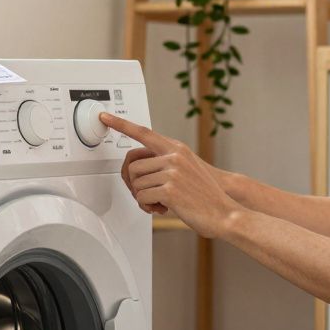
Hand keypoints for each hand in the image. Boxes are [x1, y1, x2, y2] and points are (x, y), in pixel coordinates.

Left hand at [99, 113, 242, 238]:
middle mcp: (173, 157)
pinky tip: (160, 209)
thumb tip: (141, 166)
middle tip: (143, 194)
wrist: (224, 212)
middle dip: (134, 184)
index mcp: (176, 149)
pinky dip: (147, 207)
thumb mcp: (187, 168)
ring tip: (158, 203)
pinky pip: (142, 197)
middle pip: (133, 167)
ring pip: (136, 184)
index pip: (144, 132)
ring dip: (143, 198)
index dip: (121, 124)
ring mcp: (172, 173)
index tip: (105, 116)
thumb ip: (166, 161)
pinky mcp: (169, 190)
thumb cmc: (205, 194)